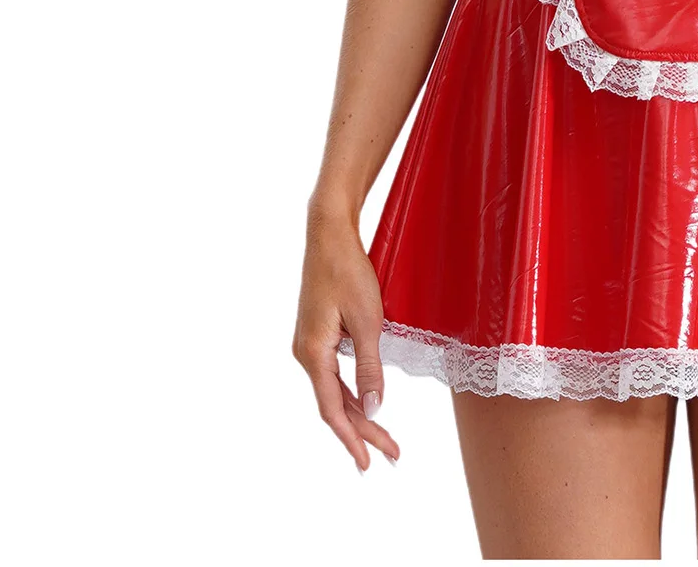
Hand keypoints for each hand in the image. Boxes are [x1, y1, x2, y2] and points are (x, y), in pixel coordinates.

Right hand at [292, 205, 400, 471]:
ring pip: (334, 390)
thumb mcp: (368, 321)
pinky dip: (350, 392)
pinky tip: (366, 401)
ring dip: (359, 413)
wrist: (329, 234)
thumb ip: (370, 368)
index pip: (333, 411)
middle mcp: (305, 354)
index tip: (369, 463)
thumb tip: (375, 409)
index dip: (353, 439)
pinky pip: (332, 374)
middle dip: (364, 431)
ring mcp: (308, 344)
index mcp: (313, 354)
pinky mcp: (316, 333)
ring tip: (383, 437)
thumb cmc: (349, 272)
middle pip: (334, 405)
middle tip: (392, 454)